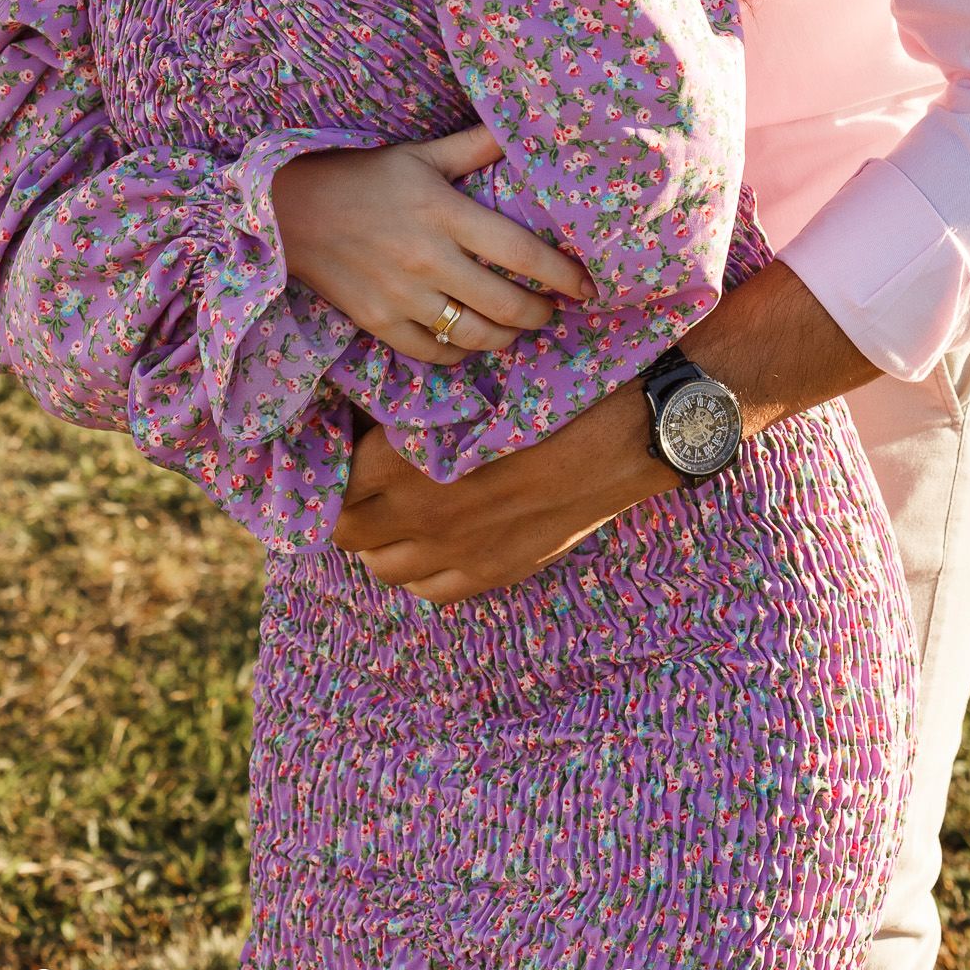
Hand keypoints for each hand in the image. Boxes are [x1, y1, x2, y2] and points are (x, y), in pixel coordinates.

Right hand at [271, 128, 593, 362]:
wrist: (289, 210)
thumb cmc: (363, 177)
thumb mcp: (420, 153)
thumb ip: (475, 146)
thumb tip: (522, 128)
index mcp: (444, 212)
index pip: (522, 253)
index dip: (564, 276)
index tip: (586, 286)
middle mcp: (427, 259)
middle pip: (507, 306)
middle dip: (543, 314)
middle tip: (554, 310)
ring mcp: (401, 297)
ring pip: (476, 337)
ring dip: (509, 337)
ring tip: (519, 327)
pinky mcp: (378, 323)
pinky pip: (434, 354)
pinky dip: (462, 354)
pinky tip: (471, 340)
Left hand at [329, 261, 882, 603]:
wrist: (636, 424)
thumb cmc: (558, 383)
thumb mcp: (478, 378)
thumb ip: (423, 401)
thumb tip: (378, 403)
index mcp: (413, 460)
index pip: (339, 477)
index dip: (334, 458)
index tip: (341, 437)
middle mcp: (428, 517)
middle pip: (349, 529)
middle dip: (346, 503)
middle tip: (357, 472)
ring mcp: (465, 552)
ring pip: (383, 566)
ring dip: (376, 540)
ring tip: (386, 507)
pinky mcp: (501, 570)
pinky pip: (432, 590)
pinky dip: (420, 570)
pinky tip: (428, 540)